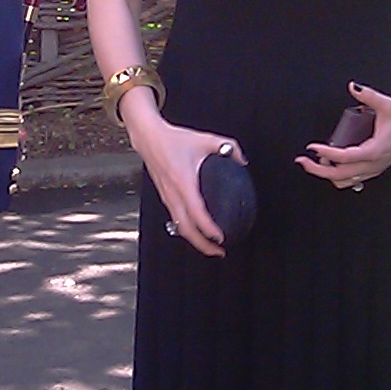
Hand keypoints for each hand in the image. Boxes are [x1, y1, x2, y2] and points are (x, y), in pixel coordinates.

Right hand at [128, 113, 245, 257]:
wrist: (149, 138)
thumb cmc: (173, 139)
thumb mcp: (204, 140)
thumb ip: (227, 147)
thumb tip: (242, 160)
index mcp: (183, 182)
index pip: (197, 213)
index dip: (209, 228)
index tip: (221, 237)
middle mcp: (173, 194)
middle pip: (186, 229)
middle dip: (202, 244)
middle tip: (219, 251)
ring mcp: (167, 197)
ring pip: (180, 227)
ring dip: (195, 240)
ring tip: (210, 246)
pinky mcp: (164, 197)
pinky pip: (175, 220)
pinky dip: (187, 230)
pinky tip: (197, 232)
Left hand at [296, 82, 390, 190]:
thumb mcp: (386, 104)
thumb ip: (368, 95)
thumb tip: (353, 86)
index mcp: (375, 150)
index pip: (344, 157)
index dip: (325, 153)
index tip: (312, 147)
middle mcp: (373, 164)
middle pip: (340, 175)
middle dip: (318, 170)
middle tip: (303, 160)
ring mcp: (374, 170)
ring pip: (345, 181)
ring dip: (328, 174)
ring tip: (315, 162)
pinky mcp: (374, 170)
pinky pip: (352, 180)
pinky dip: (338, 176)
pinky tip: (330, 165)